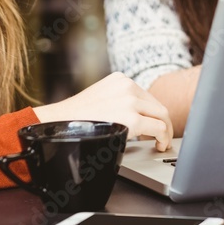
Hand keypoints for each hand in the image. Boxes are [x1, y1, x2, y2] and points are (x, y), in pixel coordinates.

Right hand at [33, 72, 173, 150]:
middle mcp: (127, 86)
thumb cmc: (76, 118)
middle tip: (163, 136)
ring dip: (164, 130)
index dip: (154, 113)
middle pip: (157, 105)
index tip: (156, 123)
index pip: (147, 97)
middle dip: (163, 122)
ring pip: (161, 116)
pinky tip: (160, 144)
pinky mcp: (132, 118)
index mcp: (120, 80)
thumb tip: (137, 114)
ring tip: (162, 142)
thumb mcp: (101, 99)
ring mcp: (130, 100)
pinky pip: (158, 127)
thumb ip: (119, 101)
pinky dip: (163, 137)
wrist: (59, 125)